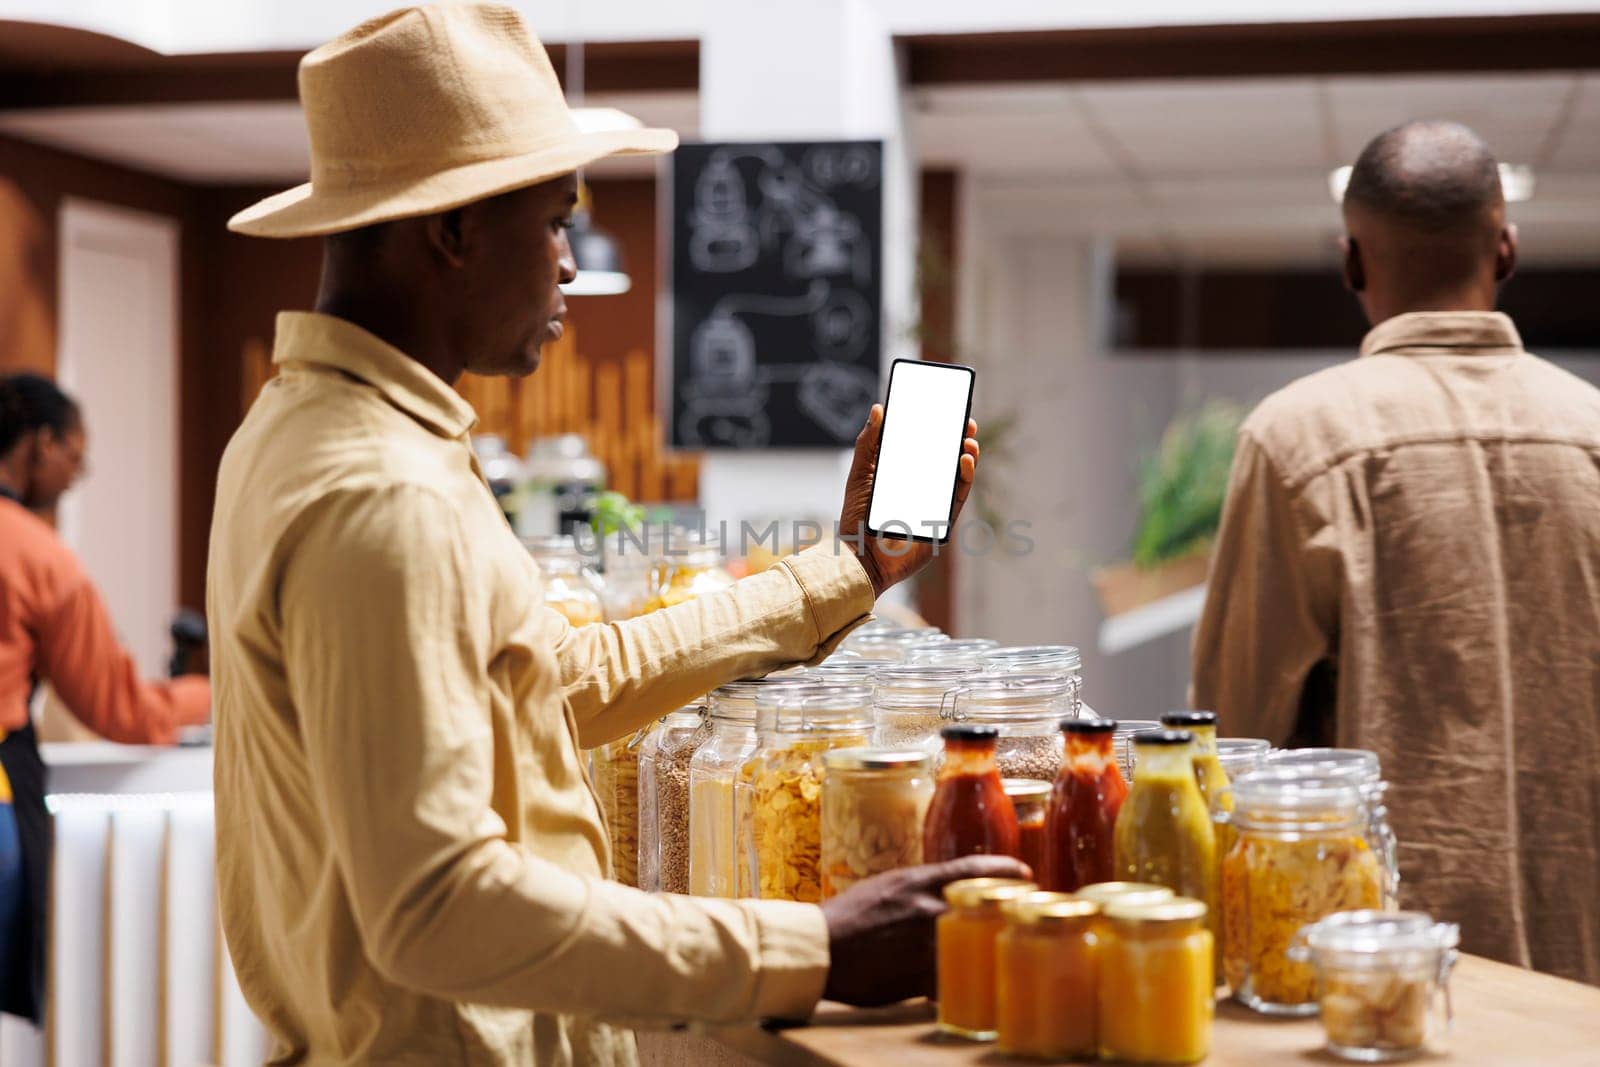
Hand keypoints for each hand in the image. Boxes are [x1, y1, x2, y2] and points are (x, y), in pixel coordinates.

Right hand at [819, 855, 1029, 1006]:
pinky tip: (960, 987)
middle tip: (1020, 917)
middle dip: (1005, 913)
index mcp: (918, 881)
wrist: (819, 947)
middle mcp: (927, 908)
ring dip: (983, 951)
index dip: (1004, 869)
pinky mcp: (919, 975)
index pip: (972, 868)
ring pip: (972, 947)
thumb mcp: (885, 887)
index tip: (1025, 872)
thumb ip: (916, 888)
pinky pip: (949, 980)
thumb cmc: (846, 915)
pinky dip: (955, 983)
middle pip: (985, 908)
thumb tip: (937, 890)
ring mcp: (925, 943)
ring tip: (993, 956)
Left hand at [837, 405, 979, 597]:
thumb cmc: (856, 518)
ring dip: (968, 456)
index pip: (926, 449)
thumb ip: (868, 442)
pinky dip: (964, 478)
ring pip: (957, 477)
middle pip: (946, 461)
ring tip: (968, 440)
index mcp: (904, 476)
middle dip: (960, 440)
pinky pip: (958, 497)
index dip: (939, 430)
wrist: (858, 556)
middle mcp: (922, 490)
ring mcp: (934, 505)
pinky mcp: (942, 522)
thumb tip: (878, 409)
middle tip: (966, 422)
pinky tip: (963, 461)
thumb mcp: (859, 473)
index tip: (947, 411)